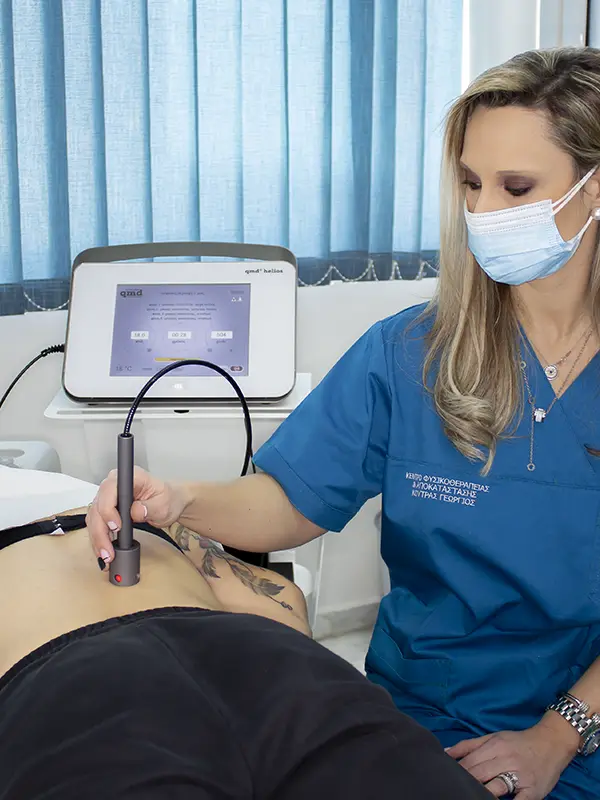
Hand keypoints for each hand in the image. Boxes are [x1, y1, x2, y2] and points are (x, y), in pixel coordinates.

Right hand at [87, 467, 188, 563]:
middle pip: (98, 507)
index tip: (117, 526)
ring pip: (94, 518)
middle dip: (100, 532)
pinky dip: (98, 539)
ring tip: (106, 556)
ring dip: (97, 539)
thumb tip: (135, 511)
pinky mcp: (106, 509)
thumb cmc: (167, 499)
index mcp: (130, 477)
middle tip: (108, 551)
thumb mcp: (164, 504)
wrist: (169, 502)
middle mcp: (115, 484)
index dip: (108, 509)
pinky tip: (104, 551)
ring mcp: (109, 497)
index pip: (109, 490)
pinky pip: (96, 524)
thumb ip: (150, 507)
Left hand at [445, 718, 577, 798]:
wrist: (551, 742)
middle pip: (479, 774)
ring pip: (496, 787)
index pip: (470, 762)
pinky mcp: (533, 791)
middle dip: (467, 783)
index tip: (448, 780)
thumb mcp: (493, 737)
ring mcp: (521, 776)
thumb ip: (469, 745)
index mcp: (495, 746)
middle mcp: (506, 759)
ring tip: (472, 796)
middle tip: (455, 791)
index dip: (457, 773)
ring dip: (483, 793)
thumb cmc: (518, 742)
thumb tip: (445, 753)